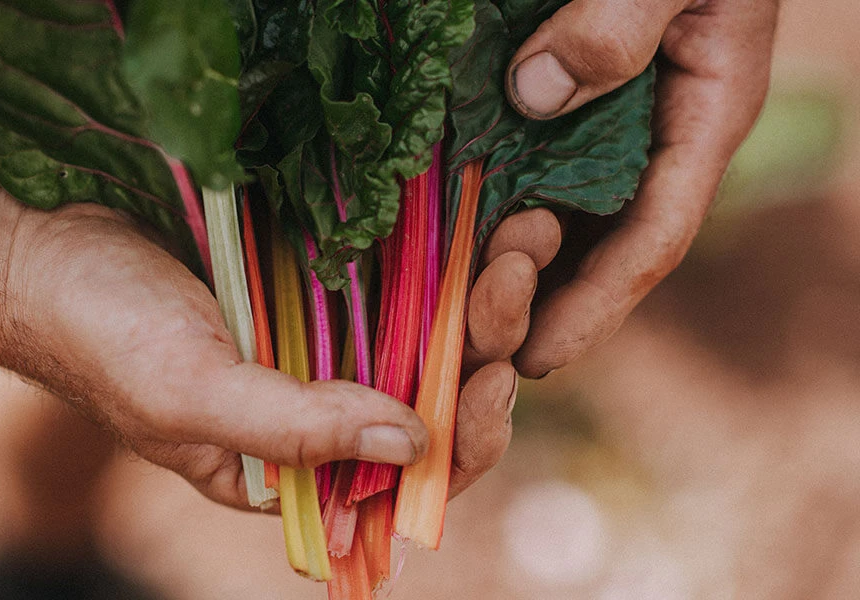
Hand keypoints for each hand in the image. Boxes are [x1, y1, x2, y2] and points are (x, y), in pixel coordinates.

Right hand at [0, 58, 520, 510]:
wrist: (45, 243)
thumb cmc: (102, 338)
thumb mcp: (192, 398)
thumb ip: (298, 431)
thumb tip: (414, 444)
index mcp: (289, 471)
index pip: (400, 481)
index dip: (460, 445)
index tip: (488, 385)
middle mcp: (316, 411)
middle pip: (428, 401)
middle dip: (483, 350)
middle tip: (514, 279)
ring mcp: (319, 340)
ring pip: (424, 335)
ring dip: (476, 296)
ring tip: (517, 243)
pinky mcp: (316, 278)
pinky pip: (394, 278)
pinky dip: (437, 258)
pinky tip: (475, 227)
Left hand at [456, 0, 778, 488]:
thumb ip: (617, 26)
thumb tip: (534, 94)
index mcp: (700, 122)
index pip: (651, 239)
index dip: (594, 306)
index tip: (537, 356)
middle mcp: (655, 145)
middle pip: (599, 253)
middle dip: (536, 302)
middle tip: (470, 337)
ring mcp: (610, 135)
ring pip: (561, 225)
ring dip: (507, 269)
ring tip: (451, 306)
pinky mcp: (568, 117)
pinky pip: (530, 178)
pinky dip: (491, 212)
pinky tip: (448, 235)